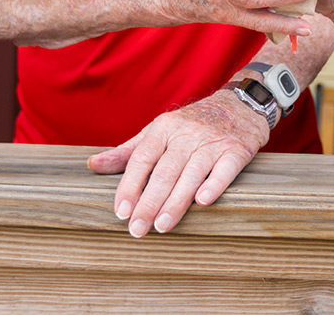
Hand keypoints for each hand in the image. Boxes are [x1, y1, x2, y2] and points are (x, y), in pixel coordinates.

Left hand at [87, 91, 267, 234]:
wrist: (240, 105)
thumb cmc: (192, 123)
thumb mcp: (158, 130)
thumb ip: (128, 151)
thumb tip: (93, 165)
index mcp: (163, 129)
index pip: (142, 159)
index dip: (130, 186)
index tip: (121, 212)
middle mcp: (186, 135)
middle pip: (164, 172)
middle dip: (149, 203)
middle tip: (137, 230)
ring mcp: (212, 143)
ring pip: (191, 174)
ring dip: (176, 201)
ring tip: (162, 226)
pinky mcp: (236, 151)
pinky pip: (224, 169)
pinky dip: (214, 185)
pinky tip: (203, 202)